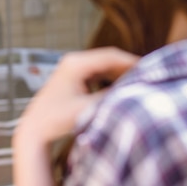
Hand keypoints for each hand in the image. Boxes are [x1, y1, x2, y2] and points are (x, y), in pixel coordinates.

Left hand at [12, 47, 138, 185]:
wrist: (34, 129)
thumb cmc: (56, 119)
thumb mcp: (88, 109)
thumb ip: (111, 98)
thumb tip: (135, 91)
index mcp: (75, 63)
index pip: (112, 56)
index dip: (133, 63)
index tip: (152, 71)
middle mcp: (73, 61)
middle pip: (109, 59)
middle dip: (129, 68)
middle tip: (151, 77)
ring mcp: (72, 68)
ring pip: (105, 67)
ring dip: (121, 74)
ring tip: (140, 84)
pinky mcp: (72, 78)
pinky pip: (98, 74)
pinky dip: (111, 80)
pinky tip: (123, 89)